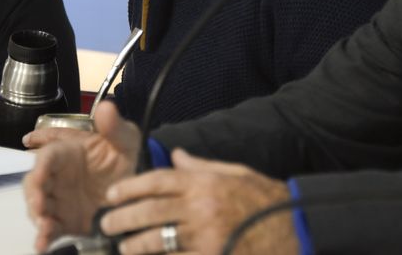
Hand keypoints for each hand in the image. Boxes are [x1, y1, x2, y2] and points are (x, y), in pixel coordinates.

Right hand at [23, 101, 140, 251]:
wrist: (139, 188)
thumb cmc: (127, 156)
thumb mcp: (126, 139)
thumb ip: (115, 126)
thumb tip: (106, 106)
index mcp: (68, 152)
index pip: (48, 155)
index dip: (40, 165)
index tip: (40, 176)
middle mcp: (58, 176)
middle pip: (35, 183)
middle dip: (33, 194)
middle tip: (40, 205)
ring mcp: (60, 200)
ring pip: (39, 207)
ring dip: (37, 216)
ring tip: (44, 226)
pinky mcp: (65, 222)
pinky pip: (51, 230)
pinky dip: (44, 238)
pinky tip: (42, 244)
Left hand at [100, 149, 295, 254]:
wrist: (294, 229)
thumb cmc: (264, 201)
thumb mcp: (234, 173)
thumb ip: (200, 166)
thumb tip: (174, 156)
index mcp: (204, 183)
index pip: (158, 181)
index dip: (130, 188)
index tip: (112, 195)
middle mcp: (202, 208)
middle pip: (150, 212)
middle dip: (123, 219)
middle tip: (107, 224)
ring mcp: (206, 237)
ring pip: (159, 242)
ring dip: (136, 246)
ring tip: (124, 248)